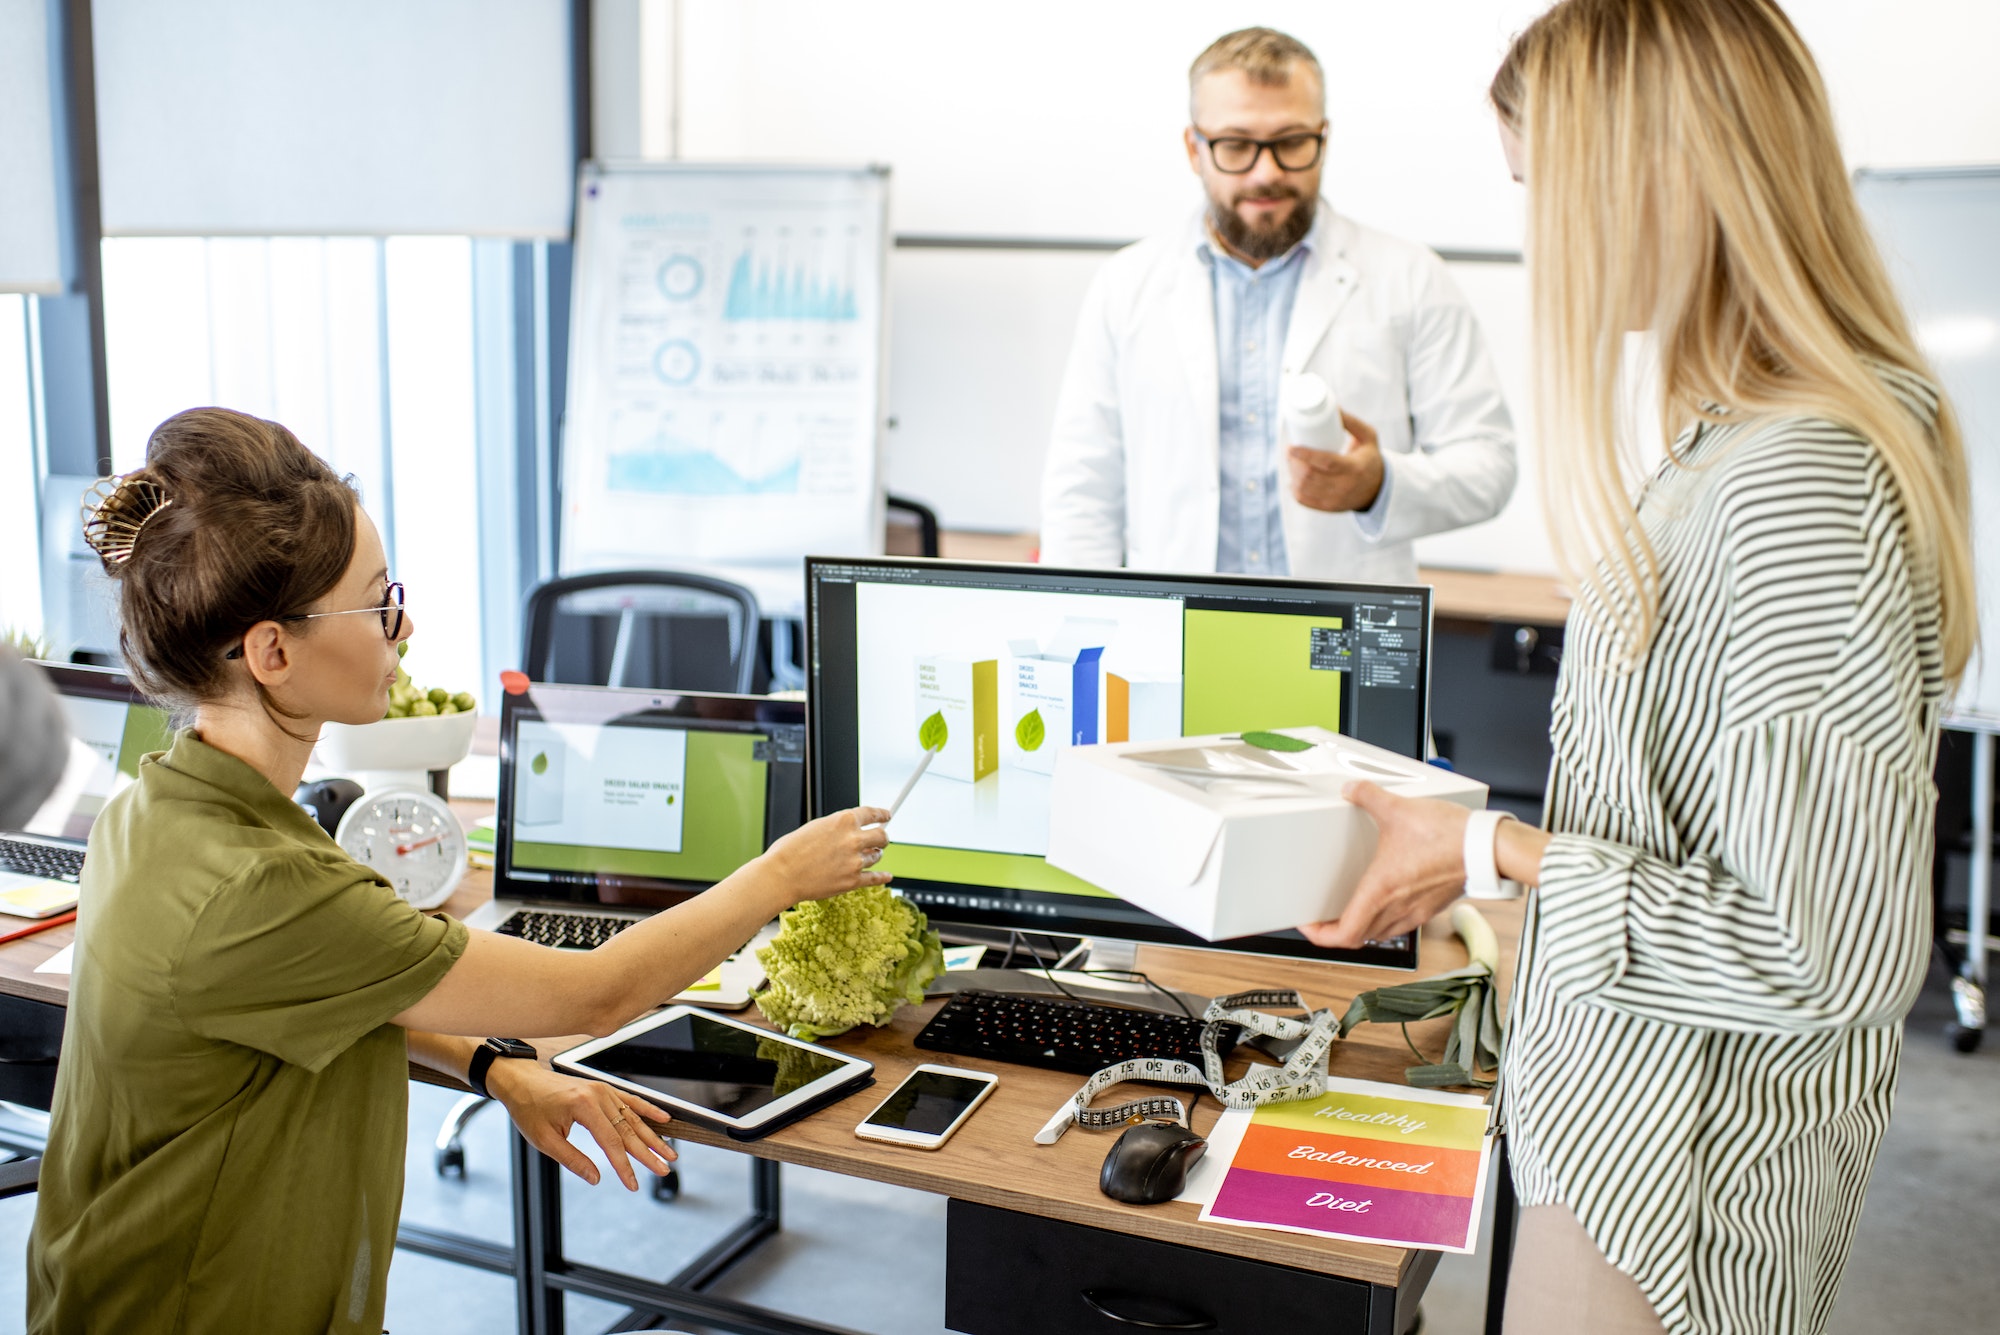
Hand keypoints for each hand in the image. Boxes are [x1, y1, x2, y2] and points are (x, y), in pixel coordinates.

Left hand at [486, 1057, 675, 1190]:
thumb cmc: (529, 1109)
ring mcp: (603, 1090)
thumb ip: (573, 1159)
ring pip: (633, 1117)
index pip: (612, 1142)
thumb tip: (595, 1178)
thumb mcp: (545, 1140)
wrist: (522, 1082)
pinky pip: (630, 1100)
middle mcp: (598, 1095)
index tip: (634, 1184)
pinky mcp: (602, 1089)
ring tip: (669, 1152)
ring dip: (653, 1136)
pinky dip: (647, 1110)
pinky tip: (663, 1118)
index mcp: (584, 1106)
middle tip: (664, 1170)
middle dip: (648, 1153)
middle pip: (629, 1130)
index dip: (625, 1166)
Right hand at [759, 806, 892, 904]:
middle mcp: (853, 839)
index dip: (882, 814)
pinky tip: (887, 876)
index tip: (886, 815)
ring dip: (874, 856)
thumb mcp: (815, 827)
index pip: (872, 813)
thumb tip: (848, 830)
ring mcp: (854, 861)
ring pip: (876, 857)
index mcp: (843, 820)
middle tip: (880, 840)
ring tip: (868, 857)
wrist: (780, 876)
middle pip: (882, 836)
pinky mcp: (852, 881)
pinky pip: (874, 878)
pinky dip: (882, 877)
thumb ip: (836, 828)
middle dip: (882, 837)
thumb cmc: (789, 851)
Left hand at [1288, 410, 1384, 512]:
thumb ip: (1351, 422)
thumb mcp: (1368, 436)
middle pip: (1311, 476)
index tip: (1291, 446)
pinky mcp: (1328, 508)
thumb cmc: (1370, 457)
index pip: (1326, 463)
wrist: (1378, 488)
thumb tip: (1332, 405)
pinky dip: (1295, 489)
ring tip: (1292, 462)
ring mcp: (1336, 500)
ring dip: (1293, 474)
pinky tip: (1293, 479)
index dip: (1305, 455)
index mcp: (1355, 468)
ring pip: (1304, 489)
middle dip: (1294, 463)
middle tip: (1290, 451)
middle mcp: (1345, 487)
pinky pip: (1305, 500)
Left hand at [1298, 780, 1469, 948]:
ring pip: (1379, 933)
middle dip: (1335, 931)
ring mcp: (1416, 912)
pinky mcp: (1431, 907)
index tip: (1308, 924)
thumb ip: (1369, 796)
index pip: (1343, 935)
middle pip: (1358, 937)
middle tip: (1322, 917)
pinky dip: (1384, 919)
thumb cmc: (1449, 836)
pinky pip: (1400, 924)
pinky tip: (1384, 898)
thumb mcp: (1399, 809)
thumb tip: (1351, 790)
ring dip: (1361, 926)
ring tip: (1349, 909)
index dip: (1319, 935)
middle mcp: (1397, 908)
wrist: (1487, 848)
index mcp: (1381, 891)